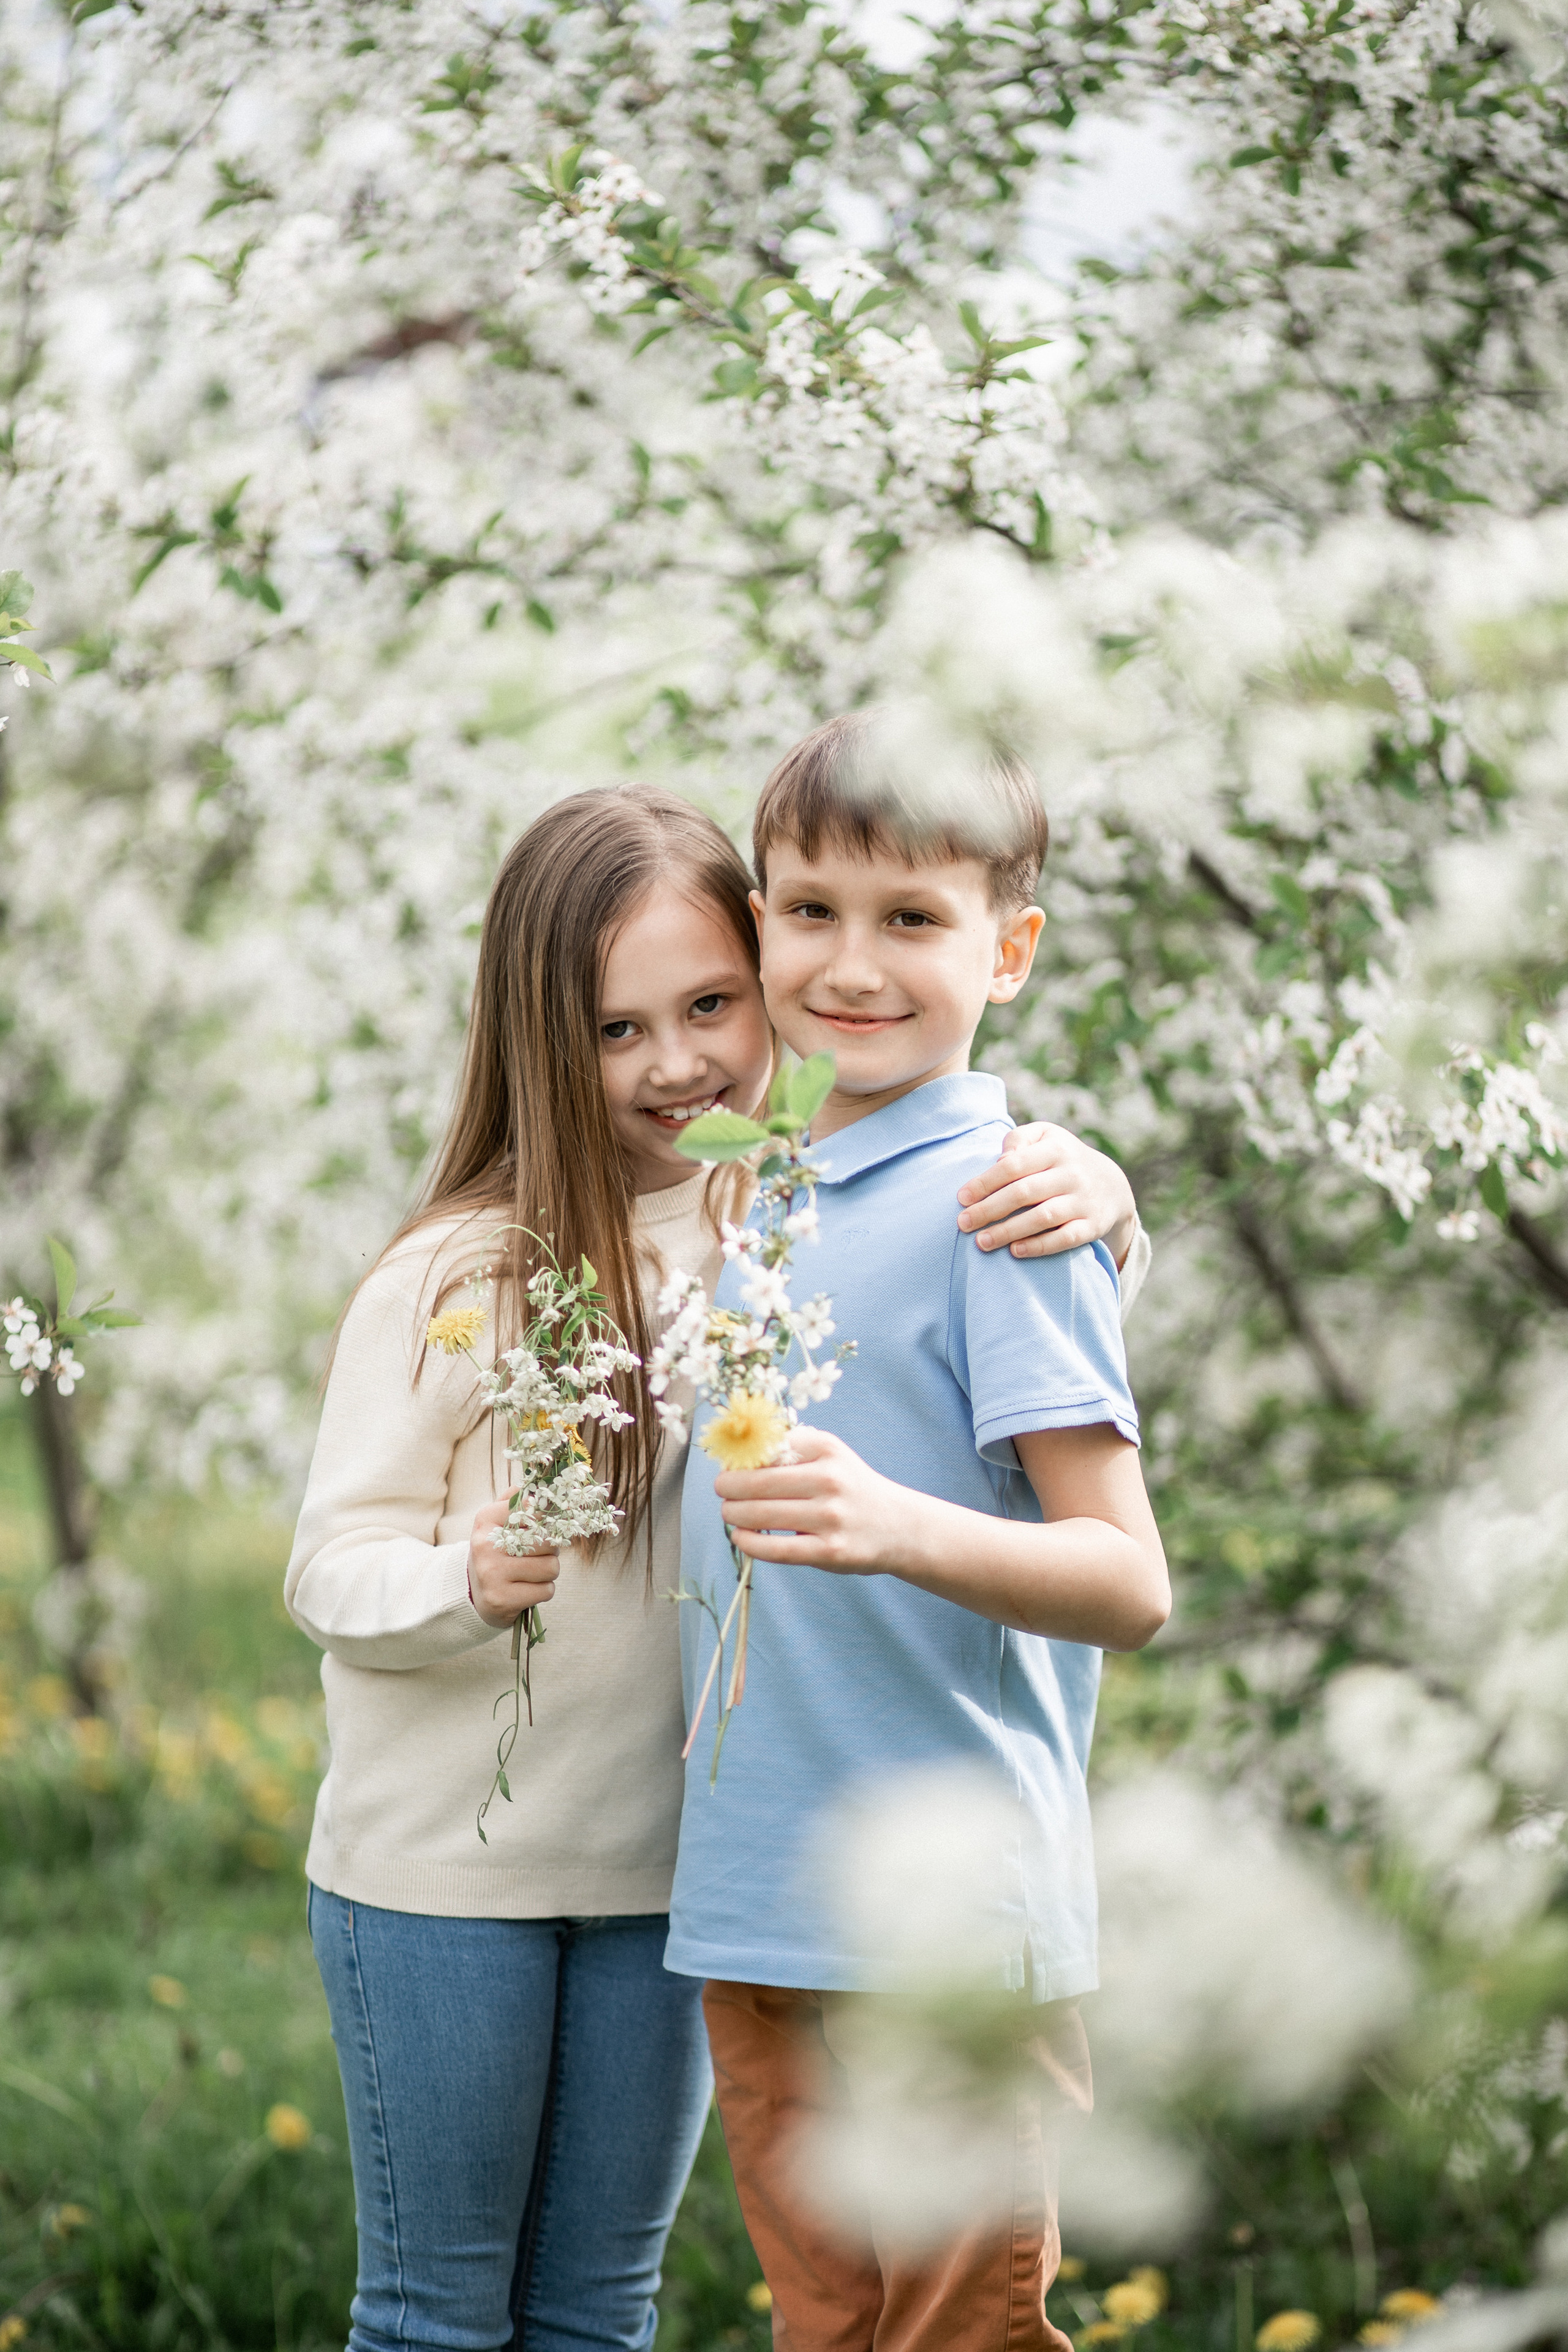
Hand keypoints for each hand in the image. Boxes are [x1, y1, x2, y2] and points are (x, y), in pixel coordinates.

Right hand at [466, 1495, 559, 1627]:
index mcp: (485, 1519)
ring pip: (551, 1567)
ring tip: (531, 1573)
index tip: (541, 1527)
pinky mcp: (502, 1599)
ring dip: (548, 1572)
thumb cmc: (495, 1552)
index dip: (546, 1520)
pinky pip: (547, 1591)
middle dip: (551, 1550)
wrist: (472, 1593)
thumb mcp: (497, 1522)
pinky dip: (543, 1591)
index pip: (534, 1510)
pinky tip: (527, 1589)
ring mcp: (492, 1574)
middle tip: (536, 1555)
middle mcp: (485, 1545)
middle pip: (548, 1541)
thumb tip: (540, 1484)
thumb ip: (515, 1501)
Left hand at [715, 1427, 916, 1574]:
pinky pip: (776, 1549)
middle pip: (757, 1482)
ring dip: (733, 1514)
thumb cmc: (851, 1488)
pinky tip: (740, 1537)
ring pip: (762, 1514)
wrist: (898, 1526)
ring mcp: (830, 1517)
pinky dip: (749, 1543)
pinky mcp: (829, 1551)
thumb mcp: (830, 1456)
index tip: (731, 1466)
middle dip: (728, 1487)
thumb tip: (736, 1458)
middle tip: (722, 1491)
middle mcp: (829, 1479)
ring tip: (729, 1514)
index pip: (766, 1448)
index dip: (740, 1459)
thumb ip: (789, 1451)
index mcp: (825, 1448)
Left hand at [957, 1122, 1136, 1265]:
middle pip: (1023, 1192)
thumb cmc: (1062, 1158)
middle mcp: (1071, 1174)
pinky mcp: (1092, 1226)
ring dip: (1009, 1231)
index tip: (962, 1198)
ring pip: (1042, 1217)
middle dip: (989, 1209)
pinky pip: (1065, 1239)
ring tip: (981, 1242)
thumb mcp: (1045, 1136)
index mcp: (1055, 1149)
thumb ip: (1019, 1139)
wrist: (1111, 1185)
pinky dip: (1040, 1246)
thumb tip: (1000, 1160)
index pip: (1013, 1165)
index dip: (985, 1182)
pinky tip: (1015, 1251)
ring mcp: (1083, 1201)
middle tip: (962, 1223)